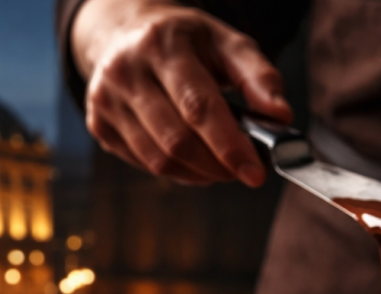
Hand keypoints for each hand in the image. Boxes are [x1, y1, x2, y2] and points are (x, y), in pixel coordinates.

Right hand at [71, 0, 291, 186]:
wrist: (123, 33)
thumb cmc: (183, 42)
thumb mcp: (225, 43)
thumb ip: (258, 77)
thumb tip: (281, 116)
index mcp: (161, 46)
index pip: (198, 106)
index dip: (229, 145)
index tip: (255, 172)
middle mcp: (126, 72)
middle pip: (176, 140)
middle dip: (216, 165)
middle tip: (242, 172)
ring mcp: (106, 102)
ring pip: (158, 160)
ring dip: (198, 173)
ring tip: (220, 167)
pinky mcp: (99, 126)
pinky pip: (144, 164)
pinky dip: (176, 171)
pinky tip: (193, 160)